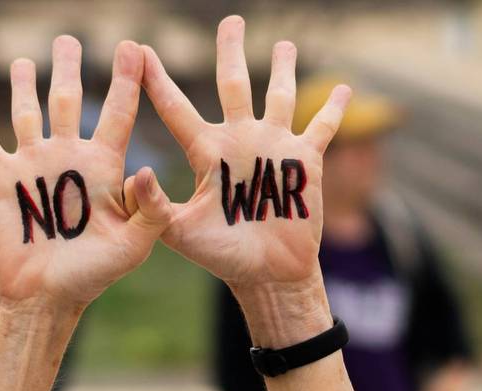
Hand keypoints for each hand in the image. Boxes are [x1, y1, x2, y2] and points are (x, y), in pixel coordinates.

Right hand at [0, 37, 171, 309]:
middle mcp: (70, 157)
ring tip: (25, 60)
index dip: (128, 80)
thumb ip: (149, 210)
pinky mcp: (4, 179)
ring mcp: (36, 165)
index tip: (135, 48)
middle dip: (69, 69)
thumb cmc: (94, 275)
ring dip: (25, 86)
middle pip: (69, 100)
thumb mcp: (133, 246)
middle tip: (69, 40)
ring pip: (29, 113)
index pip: (119, 113)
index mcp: (104, 166)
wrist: (46, 295)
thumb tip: (145, 169)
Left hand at [141, 17, 350, 292]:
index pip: (177, 108)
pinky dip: (333, 108)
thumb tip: (138, 173)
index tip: (140, 50)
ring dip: (283, 70)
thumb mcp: (180, 233)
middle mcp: (238, 141)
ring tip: (284, 44)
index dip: (157, 81)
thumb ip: (156, 205)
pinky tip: (343, 86)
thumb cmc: (221, 256)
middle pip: (233, 84)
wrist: (267, 274)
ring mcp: (273, 147)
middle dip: (231, 52)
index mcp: (207, 153)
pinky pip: (322, 127)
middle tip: (231, 21)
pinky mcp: (304, 161)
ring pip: (278, 96)